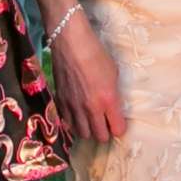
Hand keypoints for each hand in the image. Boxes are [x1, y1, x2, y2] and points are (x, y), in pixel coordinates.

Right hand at [50, 12, 126, 142]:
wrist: (71, 43)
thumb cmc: (96, 53)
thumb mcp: (113, 73)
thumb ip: (113, 94)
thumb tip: (113, 107)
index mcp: (108, 100)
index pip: (117, 130)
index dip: (119, 128)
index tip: (118, 122)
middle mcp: (91, 108)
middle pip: (100, 137)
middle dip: (105, 132)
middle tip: (105, 123)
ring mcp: (74, 107)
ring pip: (83, 134)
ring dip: (89, 130)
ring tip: (91, 121)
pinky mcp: (60, 103)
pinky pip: (68, 123)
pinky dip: (74, 122)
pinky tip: (77, 114)